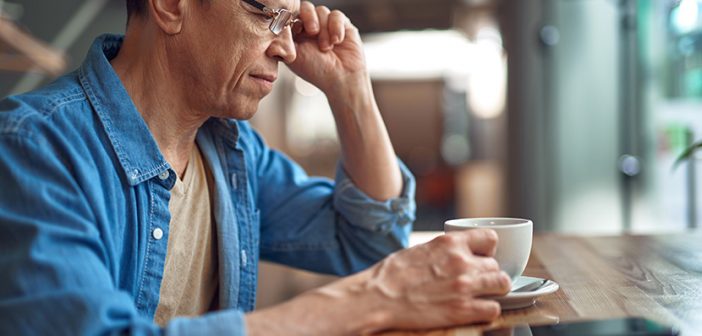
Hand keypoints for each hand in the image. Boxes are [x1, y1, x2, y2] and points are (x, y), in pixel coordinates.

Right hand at [245, 229, 509, 334]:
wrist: (378, 296)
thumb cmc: (392, 275)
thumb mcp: (420, 249)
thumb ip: (443, 250)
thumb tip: (454, 255)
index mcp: (450, 243)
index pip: (490, 238)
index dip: (488, 250)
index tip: (482, 257)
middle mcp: (462, 261)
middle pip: (496, 266)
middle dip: (488, 275)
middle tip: (477, 282)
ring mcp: (465, 286)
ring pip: (502, 285)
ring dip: (493, 291)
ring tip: (481, 296)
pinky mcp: (463, 310)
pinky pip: (493, 309)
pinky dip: (487, 311)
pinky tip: (475, 310)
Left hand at [287, 2, 366, 95]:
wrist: (341, 79)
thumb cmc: (316, 71)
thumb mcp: (293, 56)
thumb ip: (283, 41)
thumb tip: (272, 28)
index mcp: (296, 34)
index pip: (291, 14)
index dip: (293, 18)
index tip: (297, 30)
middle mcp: (311, 27)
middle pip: (306, 8)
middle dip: (309, 18)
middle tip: (312, 32)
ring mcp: (327, 25)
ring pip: (322, 11)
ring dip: (324, 29)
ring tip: (326, 48)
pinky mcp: (342, 25)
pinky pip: (337, 15)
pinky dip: (336, 27)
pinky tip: (337, 41)